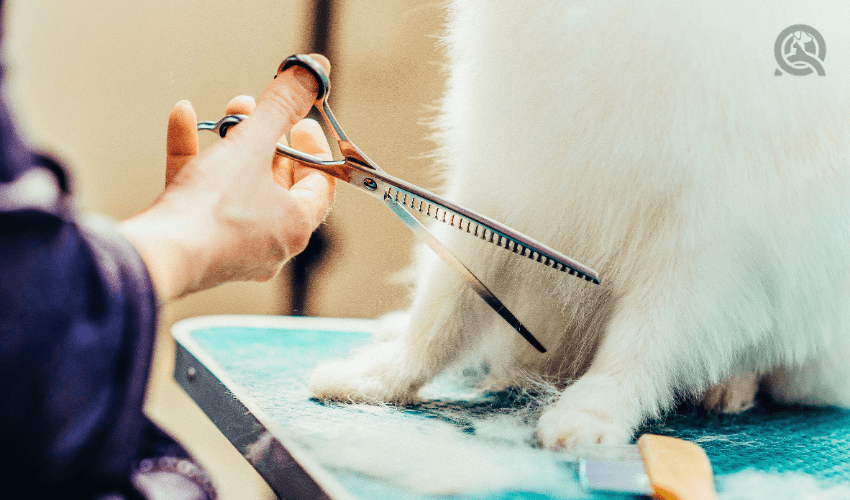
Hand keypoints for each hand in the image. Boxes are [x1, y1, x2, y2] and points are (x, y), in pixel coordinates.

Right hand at [119, 55, 334, 301]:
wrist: (156, 257)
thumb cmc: (211, 213)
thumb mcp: (251, 146)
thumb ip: (280, 108)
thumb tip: (309, 76)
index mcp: (295, 226)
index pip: (321, 185)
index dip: (315, 149)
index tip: (301, 123)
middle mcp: (270, 242)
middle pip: (281, 184)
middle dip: (270, 141)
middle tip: (262, 113)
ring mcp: (233, 246)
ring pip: (240, 188)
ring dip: (234, 146)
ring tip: (227, 113)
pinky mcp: (198, 243)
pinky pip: (203, 195)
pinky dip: (196, 159)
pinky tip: (183, 120)